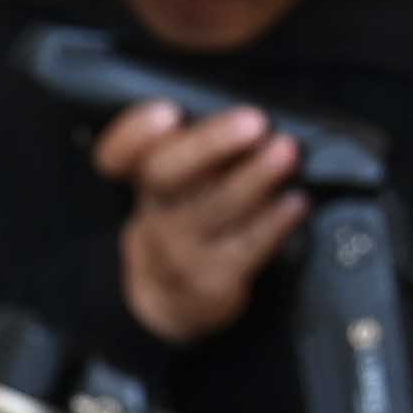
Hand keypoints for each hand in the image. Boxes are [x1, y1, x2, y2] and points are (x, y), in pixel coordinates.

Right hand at [94, 100, 303, 347]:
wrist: (177, 300)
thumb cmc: (195, 221)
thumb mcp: (185, 181)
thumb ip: (205, 147)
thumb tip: (253, 119)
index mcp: (144, 177)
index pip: (118, 153)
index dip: (136, 133)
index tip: (166, 113)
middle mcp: (155, 212)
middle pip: (165, 173)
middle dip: (210, 144)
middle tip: (254, 122)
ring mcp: (178, 252)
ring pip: (210, 210)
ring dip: (253, 179)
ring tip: (285, 153)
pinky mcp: (209, 284)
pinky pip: (244, 248)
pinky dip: (273, 222)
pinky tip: (294, 203)